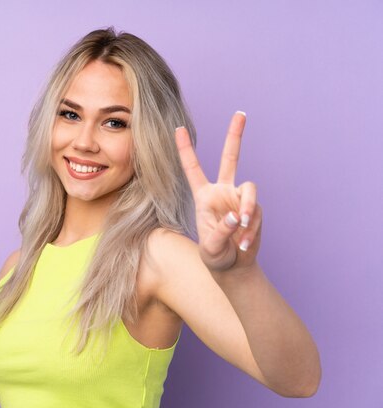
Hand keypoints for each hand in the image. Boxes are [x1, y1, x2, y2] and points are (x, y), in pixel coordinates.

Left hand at [175, 112, 261, 271]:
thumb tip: (236, 216)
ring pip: (251, 190)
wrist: (234, 266)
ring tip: (244, 229)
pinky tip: (243, 244)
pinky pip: (257, 213)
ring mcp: (240, 199)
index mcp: (204, 196)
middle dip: (235, 136)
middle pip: (230, 158)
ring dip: (249, 210)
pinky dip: (252, 230)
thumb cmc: (215, 256)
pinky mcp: (255, 209)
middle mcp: (222, 192)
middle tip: (241, 113)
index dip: (185, 149)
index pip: (193, 169)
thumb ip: (220, 232)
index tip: (178, 128)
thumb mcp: (210, 248)